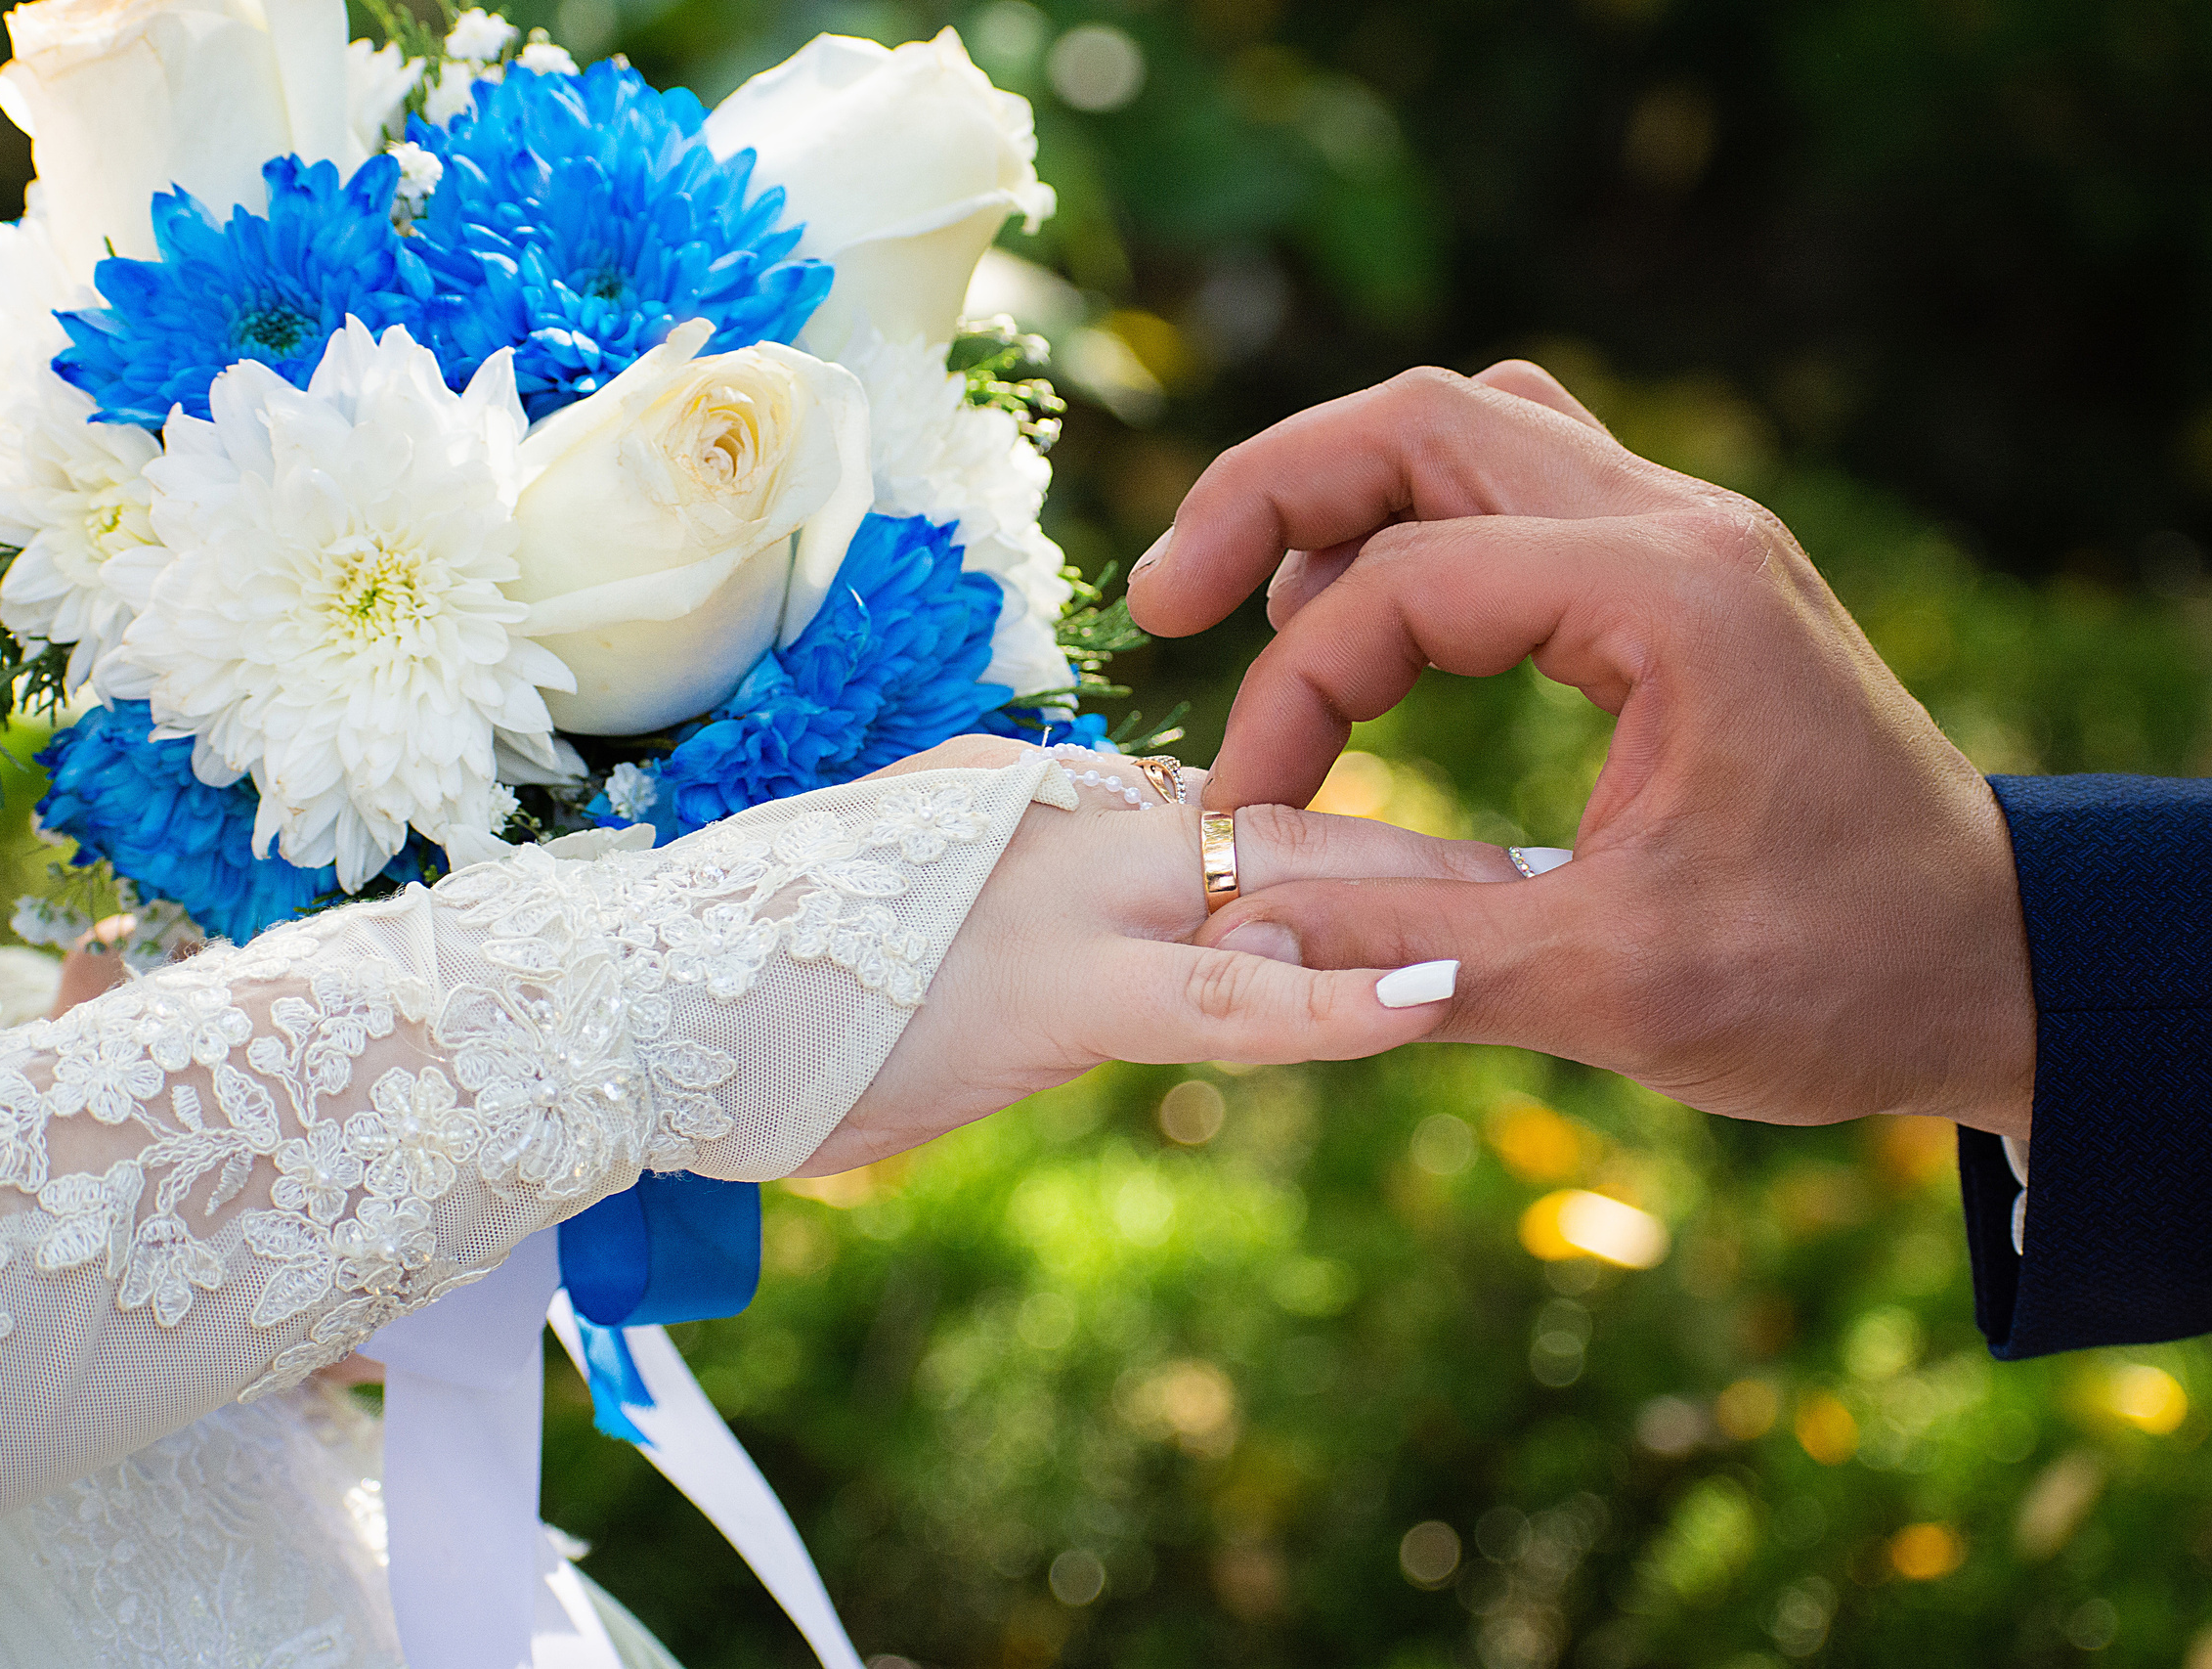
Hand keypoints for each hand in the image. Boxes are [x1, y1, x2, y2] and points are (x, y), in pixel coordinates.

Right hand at [797, 737, 1519, 1173]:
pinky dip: (1323, 1003)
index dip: (1358, 828)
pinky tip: (1430, 996)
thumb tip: (1127, 897)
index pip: (1235, 801)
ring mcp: (1064, 899)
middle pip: (1299, 823)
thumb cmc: (765, 970)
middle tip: (1582, 850)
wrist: (630, 1004)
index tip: (1463, 849)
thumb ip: (1034, 894)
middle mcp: (1076, 827)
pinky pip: (1210, 1000)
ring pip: (1284, 888)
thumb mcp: (922, 913)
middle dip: (1443, 846)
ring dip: (1430, 903)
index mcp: (1052, 809)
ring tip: (1557, 905)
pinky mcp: (1043, 995)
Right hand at [1124, 364, 2036, 1138]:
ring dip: (1348, 495)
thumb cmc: (1840, 981)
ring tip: (1257, 606)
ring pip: (1476, 429)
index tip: (1240, 817)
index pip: (1406, 586)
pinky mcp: (1690, 575)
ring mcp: (1693, 535)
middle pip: (1425, 419)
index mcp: (1671, 599)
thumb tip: (1225, 917)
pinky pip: (1524, 488)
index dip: (1288, 696)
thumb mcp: (1617, 986)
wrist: (2003, 967)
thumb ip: (1407, 947)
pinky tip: (1381, 627)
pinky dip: (1424, 529)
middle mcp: (1682, 526)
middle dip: (1272, 491)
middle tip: (1165, 600)